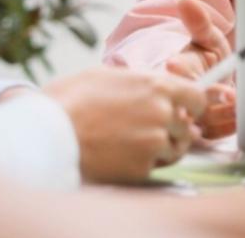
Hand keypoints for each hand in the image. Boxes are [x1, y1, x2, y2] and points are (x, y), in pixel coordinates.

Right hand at [43, 66, 206, 183]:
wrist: (46, 134)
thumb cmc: (69, 100)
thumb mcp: (106, 75)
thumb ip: (139, 82)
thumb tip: (150, 86)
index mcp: (158, 86)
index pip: (197, 98)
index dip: (192, 106)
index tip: (184, 111)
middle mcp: (162, 114)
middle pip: (187, 128)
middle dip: (174, 131)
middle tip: (152, 131)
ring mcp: (153, 143)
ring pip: (174, 151)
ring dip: (160, 150)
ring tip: (133, 144)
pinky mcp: (141, 169)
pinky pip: (152, 168)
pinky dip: (141, 165)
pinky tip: (120, 157)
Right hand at [161, 0, 236, 138]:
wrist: (214, 83)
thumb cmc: (207, 59)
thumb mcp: (206, 39)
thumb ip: (199, 23)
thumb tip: (184, 1)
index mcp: (177, 73)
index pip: (175, 76)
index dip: (182, 75)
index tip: (194, 72)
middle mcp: (179, 98)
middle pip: (190, 105)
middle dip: (213, 101)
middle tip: (233, 95)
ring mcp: (188, 119)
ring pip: (203, 123)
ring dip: (225, 114)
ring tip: (243, 103)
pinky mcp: (200, 134)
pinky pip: (214, 135)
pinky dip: (229, 126)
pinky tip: (244, 115)